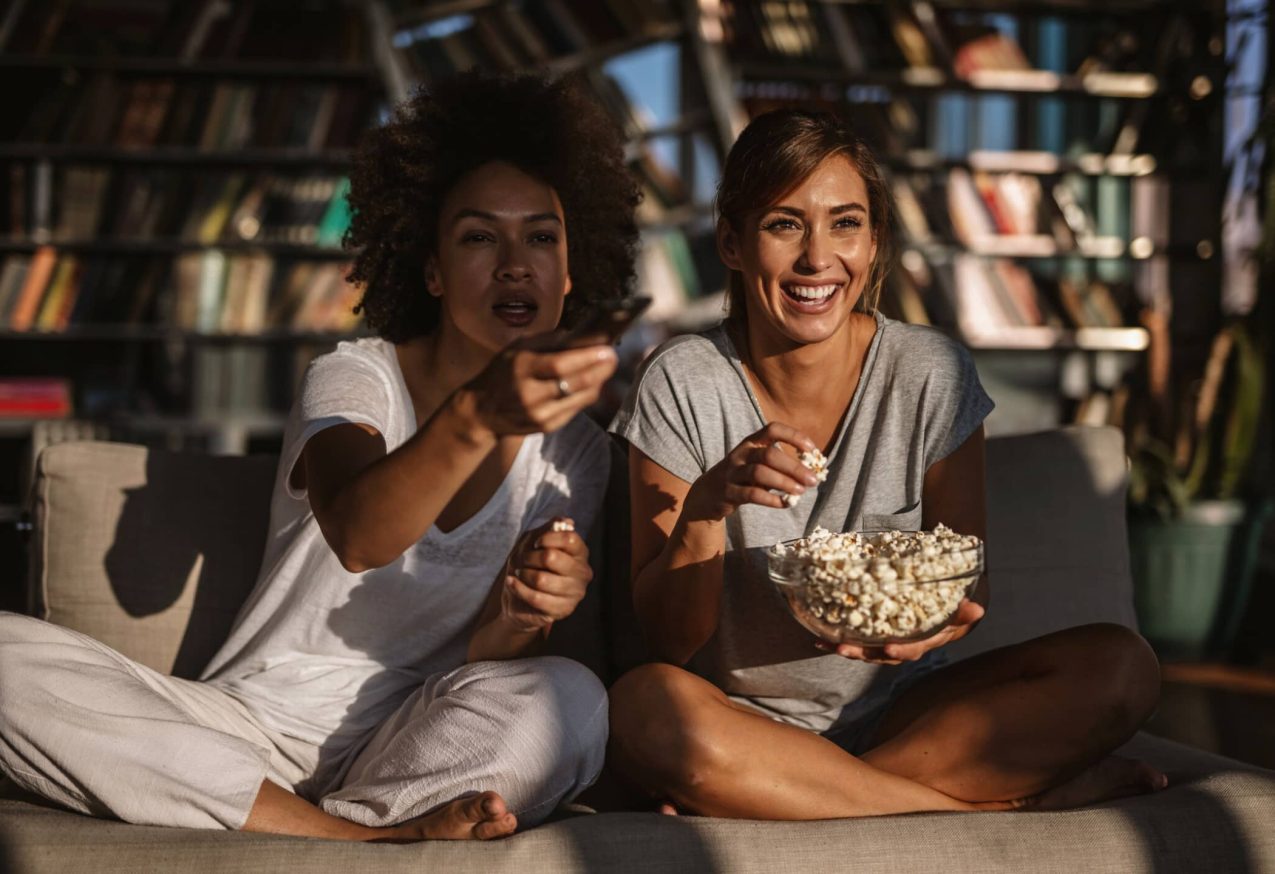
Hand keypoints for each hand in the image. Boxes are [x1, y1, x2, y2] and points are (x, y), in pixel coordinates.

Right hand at [458, 340, 617, 436]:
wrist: (482, 410)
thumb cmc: (504, 371)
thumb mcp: (518, 349)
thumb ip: (548, 341)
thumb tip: (583, 335)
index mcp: (521, 369)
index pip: (559, 365)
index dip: (586, 358)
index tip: (606, 348)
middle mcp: (529, 394)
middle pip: (574, 383)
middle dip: (599, 370)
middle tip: (613, 357)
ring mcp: (538, 414)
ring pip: (580, 398)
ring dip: (598, 382)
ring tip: (607, 368)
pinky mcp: (546, 427)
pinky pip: (575, 409)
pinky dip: (588, 395)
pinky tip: (594, 383)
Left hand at [500, 518, 592, 632]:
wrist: (519, 600)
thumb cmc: (529, 568)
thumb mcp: (533, 543)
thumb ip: (547, 531)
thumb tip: (565, 521)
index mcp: (579, 553)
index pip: (569, 538)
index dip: (547, 538)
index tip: (535, 544)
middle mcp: (582, 572)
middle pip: (551, 557)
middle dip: (529, 558)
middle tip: (523, 561)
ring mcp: (575, 593)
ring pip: (541, 579)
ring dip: (523, 574)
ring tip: (519, 574)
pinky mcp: (563, 610)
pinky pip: (536, 598)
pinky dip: (518, 588)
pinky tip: (512, 583)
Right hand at [683, 422, 819, 522]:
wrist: (706, 495)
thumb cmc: (741, 478)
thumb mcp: (757, 465)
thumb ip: (780, 466)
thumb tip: (812, 473)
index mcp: (751, 442)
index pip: (773, 429)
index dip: (794, 436)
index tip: (812, 449)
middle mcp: (741, 454)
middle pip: (769, 455)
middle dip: (794, 467)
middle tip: (812, 480)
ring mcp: (732, 472)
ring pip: (760, 473)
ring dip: (784, 482)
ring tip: (800, 491)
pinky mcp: (728, 492)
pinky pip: (752, 494)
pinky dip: (771, 499)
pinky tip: (785, 503)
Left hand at [814, 599, 984, 663]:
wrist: (941, 616)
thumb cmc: (949, 612)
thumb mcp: (958, 611)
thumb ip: (963, 613)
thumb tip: (977, 609)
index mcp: (925, 642)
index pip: (914, 649)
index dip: (902, 650)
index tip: (889, 648)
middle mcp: (904, 649)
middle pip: (882, 656)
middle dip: (863, 653)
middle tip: (844, 649)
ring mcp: (888, 646)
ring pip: (866, 652)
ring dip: (846, 650)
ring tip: (828, 645)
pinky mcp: (875, 641)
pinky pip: (856, 644)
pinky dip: (838, 644)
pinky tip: (819, 641)